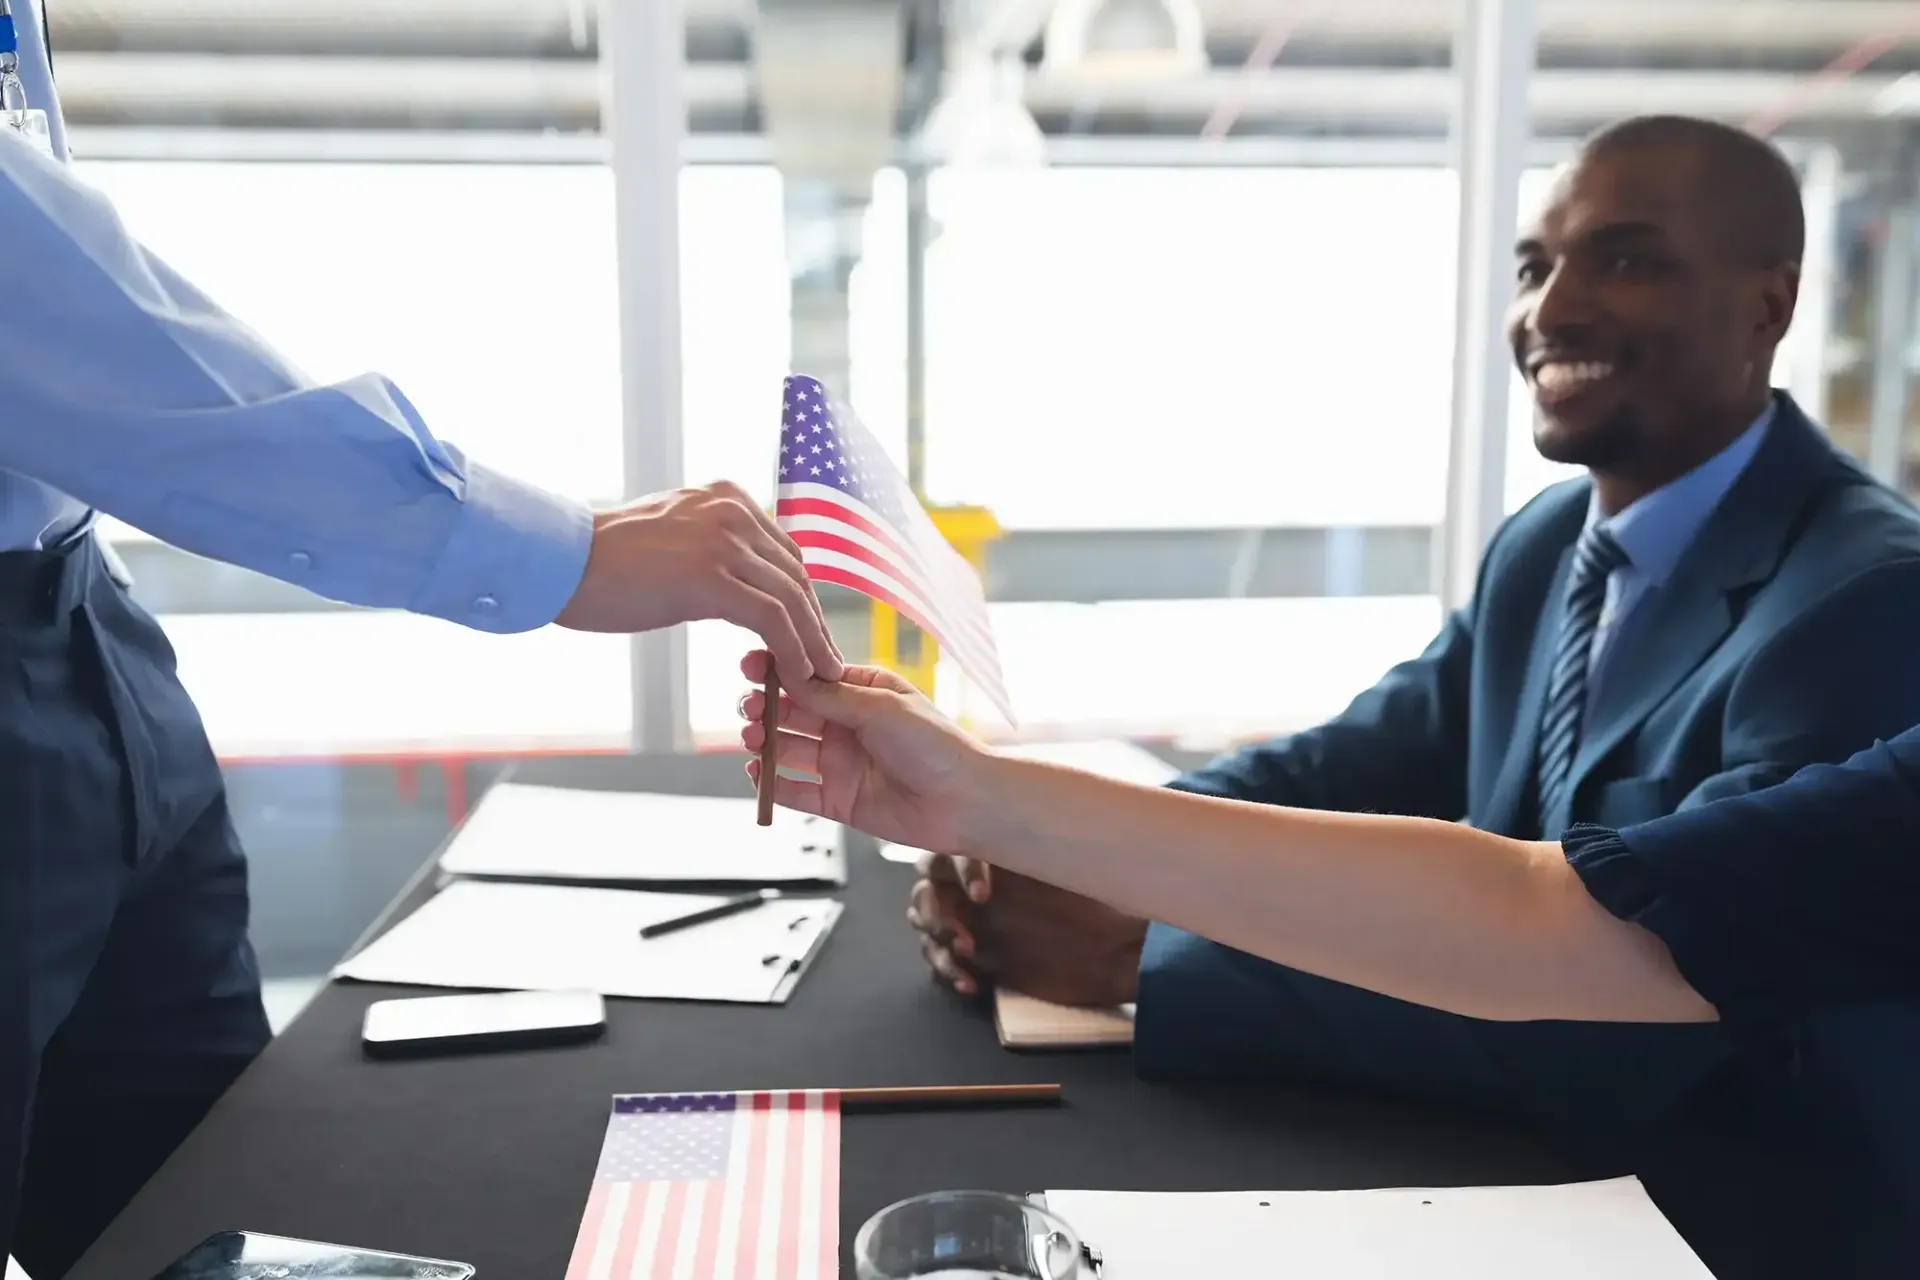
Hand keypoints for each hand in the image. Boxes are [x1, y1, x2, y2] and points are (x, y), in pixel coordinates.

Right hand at [556, 482, 842, 686]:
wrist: (558, 563)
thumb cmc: (602, 560)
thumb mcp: (671, 538)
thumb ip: (709, 548)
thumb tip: (734, 581)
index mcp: (726, 497)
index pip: (783, 551)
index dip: (802, 597)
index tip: (810, 631)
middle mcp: (733, 511)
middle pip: (795, 573)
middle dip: (814, 621)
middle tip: (825, 660)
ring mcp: (724, 541)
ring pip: (791, 597)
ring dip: (811, 642)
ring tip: (819, 678)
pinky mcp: (712, 577)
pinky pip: (772, 618)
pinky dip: (793, 649)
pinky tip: (797, 675)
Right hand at [737, 650, 982, 852]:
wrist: (963, 801)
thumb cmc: (936, 745)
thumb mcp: (881, 708)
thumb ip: (830, 697)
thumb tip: (790, 675)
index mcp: (862, 694)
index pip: (811, 678)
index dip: (780, 672)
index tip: (752, 666)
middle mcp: (848, 726)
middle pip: (793, 713)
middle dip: (766, 707)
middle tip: (749, 706)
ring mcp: (840, 763)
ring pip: (788, 749)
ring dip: (764, 742)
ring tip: (751, 738)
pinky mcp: (837, 800)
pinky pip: (795, 791)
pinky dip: (773, 783)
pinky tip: (757, 773)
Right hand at [908, 855, 1145, 1006]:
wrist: (1121, 950)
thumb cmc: (1099, 899)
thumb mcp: (1066, 864)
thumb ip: (1029, 844)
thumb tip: (1008, 811)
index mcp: (991, 856)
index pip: (951, 852)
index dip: (960, 871)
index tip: (984, 894)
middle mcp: (975, 886)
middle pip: (926, 893)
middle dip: (936, 913)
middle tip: (963, 936)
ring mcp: (974, 923)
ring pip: (927, 929)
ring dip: (938, 944)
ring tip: (966, 957)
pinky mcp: (979, 958)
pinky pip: (943, 963)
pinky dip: (949, 972)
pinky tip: (972, 984)